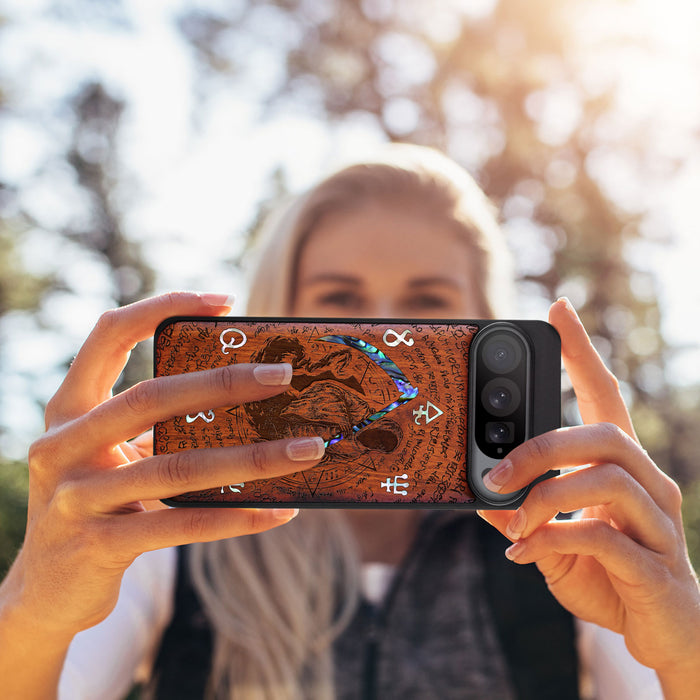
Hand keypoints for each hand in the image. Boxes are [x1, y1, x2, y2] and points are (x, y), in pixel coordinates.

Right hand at [3, 292, 324, 640]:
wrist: (46, 590)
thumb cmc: (97, 504)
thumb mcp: (112, 455)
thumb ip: (155, 427)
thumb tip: (248, 401)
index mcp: (68, 409)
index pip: (108, 334)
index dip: (162, 307)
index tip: (224, 300)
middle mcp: (62, 445)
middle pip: (151, 397)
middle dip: (224, 383)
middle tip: (284, 375)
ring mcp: (75, 498)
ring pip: (177, 467)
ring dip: (252, 458)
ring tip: (306, 450)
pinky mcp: (98, 546)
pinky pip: (182, 525)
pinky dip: (236, 518)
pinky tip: (280, 511)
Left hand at [478, 298, 699, 689]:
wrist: (664, 635)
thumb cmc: (609, 576)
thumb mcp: (553, 539)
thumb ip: (522, 514)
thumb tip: (480, 495)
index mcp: (622, 468)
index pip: (605, 395)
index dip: (582, 352)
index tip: (558, 309)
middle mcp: (649, 484)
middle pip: (604, 434)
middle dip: (541, 447)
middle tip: (495, 472)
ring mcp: (659, 523)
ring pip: (606, 479)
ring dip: (544, 497)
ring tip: (512, 522)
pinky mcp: (656, 566)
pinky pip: (604, 537)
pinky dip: (552, 540)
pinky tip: (524, 554)